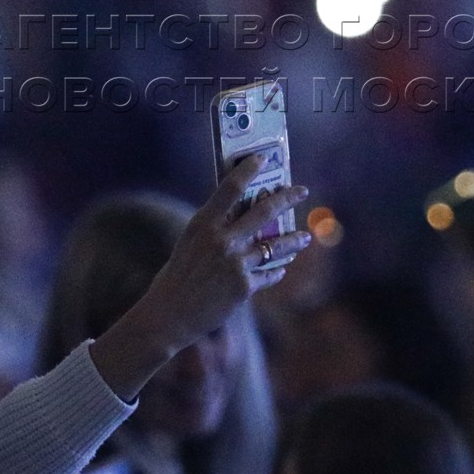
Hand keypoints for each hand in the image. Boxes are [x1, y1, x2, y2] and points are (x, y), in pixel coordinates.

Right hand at [143, 154, 310, 347]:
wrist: (168, 315)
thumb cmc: (177, 277)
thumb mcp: (191, 244)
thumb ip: (215, 230)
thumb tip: (243, 217)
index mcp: (203, 224)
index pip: (230, 187)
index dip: (249, 169)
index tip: (263, 157)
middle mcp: (222, 240)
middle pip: (264, 211)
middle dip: (287, 198)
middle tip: (301, 190)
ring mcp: (236, 263)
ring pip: (276, 245)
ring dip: (293, 240)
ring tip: (304, 237)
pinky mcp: (245, 286)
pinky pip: (269, 274)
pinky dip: (275, 272)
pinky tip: (280, 270)